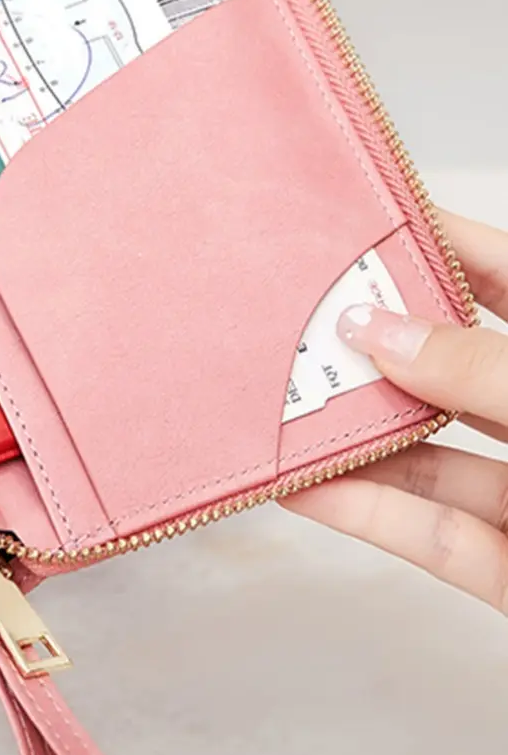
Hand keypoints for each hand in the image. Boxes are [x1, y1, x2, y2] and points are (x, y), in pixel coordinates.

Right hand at [281, 210, 507, 611]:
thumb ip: (479, 370)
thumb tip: (382, 332)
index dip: (441, 243)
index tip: (361, 220)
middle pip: (452, 367)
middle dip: (376, 343)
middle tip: (298, 314)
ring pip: (430, 456)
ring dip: (352, 435)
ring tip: (276, 402)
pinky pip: (431, 534)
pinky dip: (366, 511)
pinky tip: (303, 484)